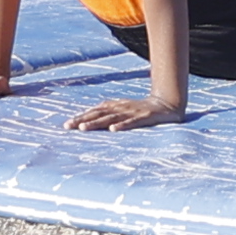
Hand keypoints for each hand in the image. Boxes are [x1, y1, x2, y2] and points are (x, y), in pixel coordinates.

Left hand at [66, 94, 193, 133]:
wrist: (168, 104)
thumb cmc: (143, 110)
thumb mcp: (124, 111)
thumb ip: (110, 115)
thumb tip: (90, 121)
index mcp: (116, 106)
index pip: (95, 111)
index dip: (81, 116)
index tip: (67, 125)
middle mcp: (122, 108)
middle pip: (99, 114)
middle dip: (83, 120)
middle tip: (68, 126)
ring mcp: (133, 112)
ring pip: (112, 118)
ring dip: (97, 123)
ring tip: (83, 128)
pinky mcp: (145, 117)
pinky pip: (132, 122)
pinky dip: (122, 125)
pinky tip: (113, 130)